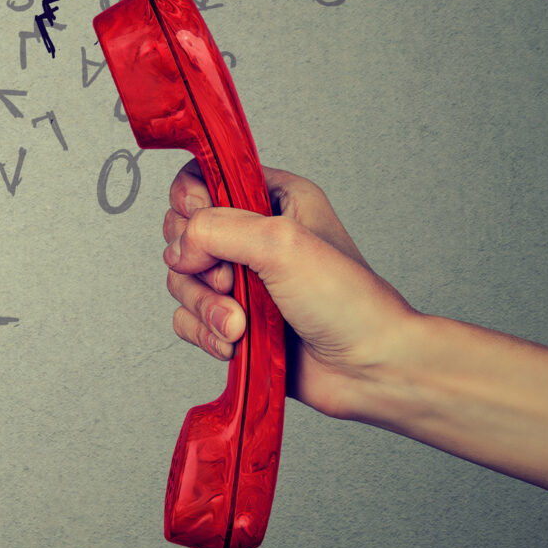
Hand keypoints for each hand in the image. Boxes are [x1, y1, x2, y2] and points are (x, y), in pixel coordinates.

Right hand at [160, 161, 423, 419]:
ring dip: (207, 307)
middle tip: (231, 281)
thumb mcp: (282, 243)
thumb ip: (217, 229)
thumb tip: (179, 251)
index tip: (204, 225)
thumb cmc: (348, 302)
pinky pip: (187, 318)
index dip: (191, 202)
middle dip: (197, 265)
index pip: (200, 178)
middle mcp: (254, 234)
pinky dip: (205, 332)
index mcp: (273, 198)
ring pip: (181, 280)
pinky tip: (235, 341)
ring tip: (241, 324)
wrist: (368, 369)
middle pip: (182, 233)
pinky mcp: (232, 318)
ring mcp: (242, 279)